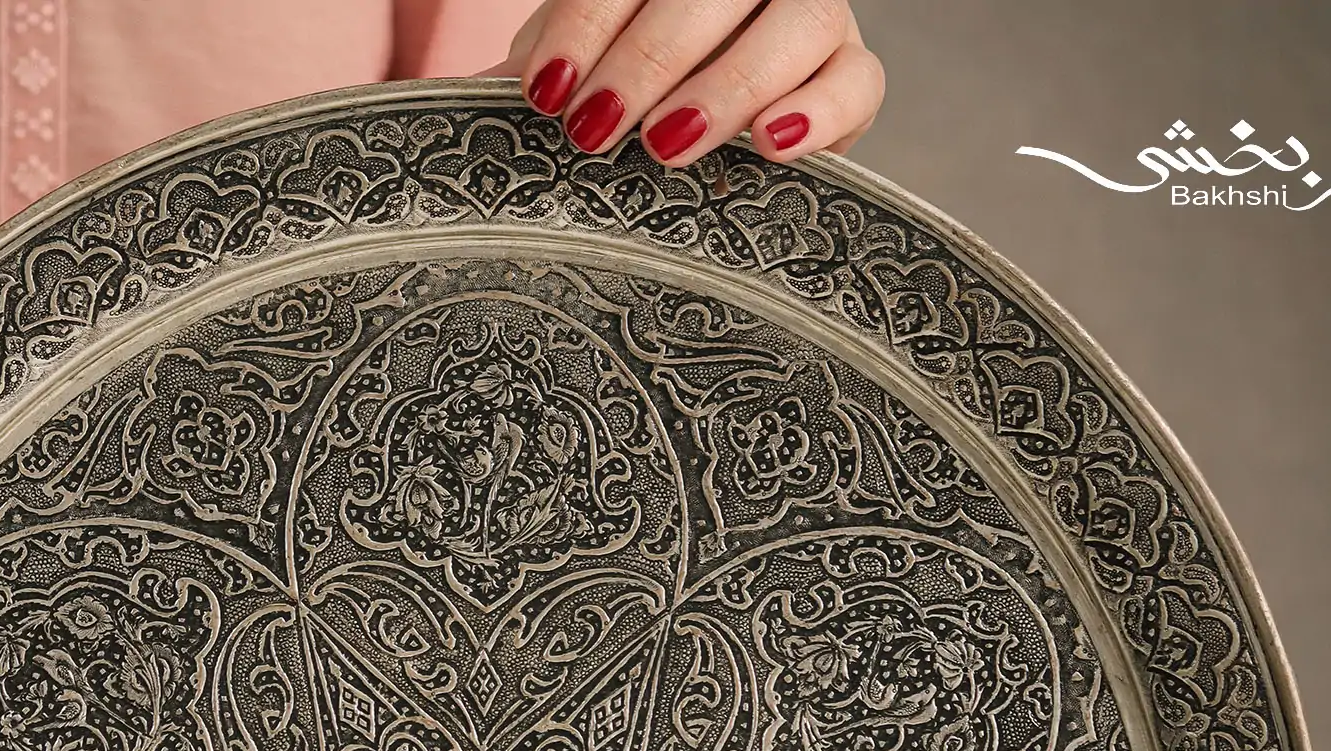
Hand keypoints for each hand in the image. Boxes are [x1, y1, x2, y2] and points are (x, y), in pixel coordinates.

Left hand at [504, 0, 882, 164]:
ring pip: (800, 22)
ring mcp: (811, 18)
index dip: (591, 20)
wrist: (685, 152)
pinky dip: (818, 113)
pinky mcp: (849, 80)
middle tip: (598, 129)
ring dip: (730, 83)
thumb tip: (473, 106)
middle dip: (650, 56)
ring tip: (669, 142)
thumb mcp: (568, 81)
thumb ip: (537, 77)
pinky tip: (768, 146)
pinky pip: (858, 83)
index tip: (549, 92)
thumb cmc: (617, 107)